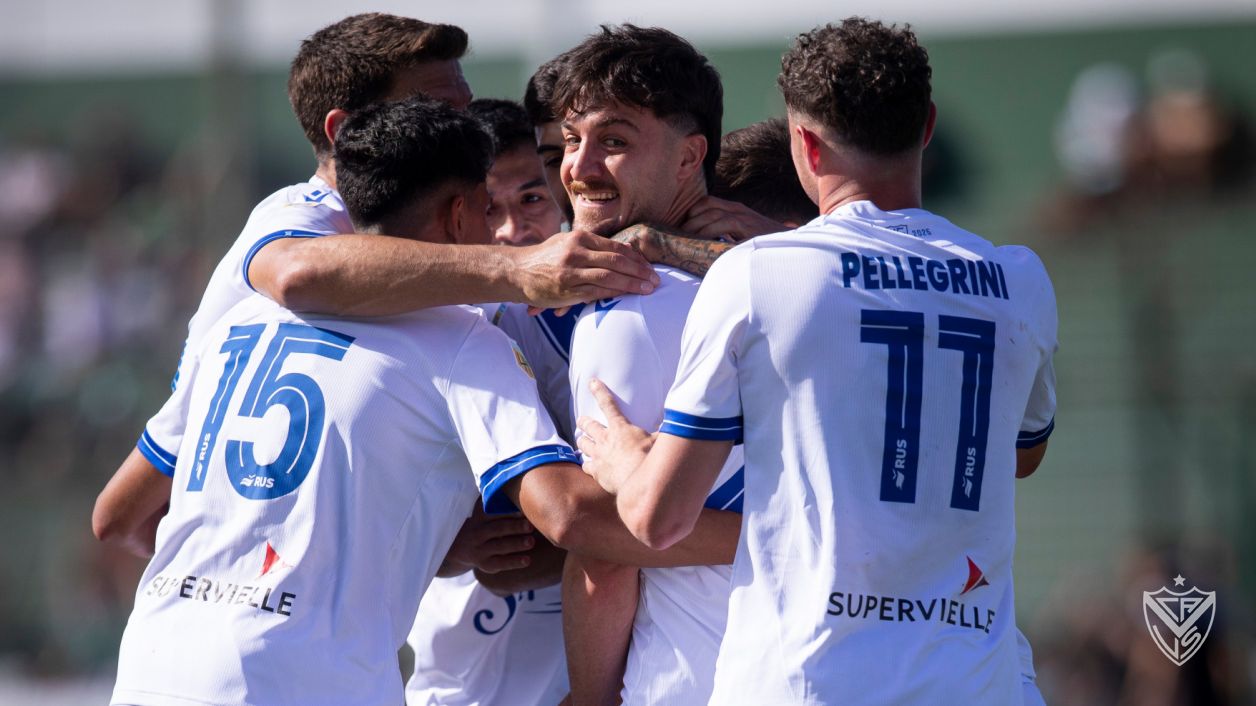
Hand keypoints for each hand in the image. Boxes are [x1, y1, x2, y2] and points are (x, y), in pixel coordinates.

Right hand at [438, 503, 537, 576]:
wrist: (458, 549)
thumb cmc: (480, 525)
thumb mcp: (481, 512)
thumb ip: (495, 501)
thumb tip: (516, 480)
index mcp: (478, 517)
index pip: (492, 513)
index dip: (508, 512)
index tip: (523, 511)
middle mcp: (477, 533)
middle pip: (497, 529)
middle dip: (514, 527)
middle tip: (530, 526)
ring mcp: (479, 550)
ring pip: (499, 546)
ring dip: (516, 544)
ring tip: (531, 542)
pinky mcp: (484, 564)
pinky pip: (500, 564)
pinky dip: (514, 562)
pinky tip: (527, 560)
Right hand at [510, 230, 658, 307]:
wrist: (516, 271)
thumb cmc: (546, 258)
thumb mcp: (567, 243)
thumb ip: (594, 246)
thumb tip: (625, 251)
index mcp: (580, 238)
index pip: (616, 247)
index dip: (637, 259)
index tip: (650, 267)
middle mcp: (577, 251)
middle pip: (617, 260)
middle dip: (640, 271)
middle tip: (656, 280)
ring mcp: (572, 270)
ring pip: (610, 276)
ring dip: (633, 284)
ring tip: (648, 289)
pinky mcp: (567, 289)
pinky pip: (597, 291)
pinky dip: (615, 293)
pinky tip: (628, 296)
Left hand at [575, 378, 654, 495]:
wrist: (637, 482)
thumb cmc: (649, 459)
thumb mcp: (659, 440)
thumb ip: (665, 430)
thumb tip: (681, 420)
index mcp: (620, 427)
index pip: (608, 404)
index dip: (599, 391)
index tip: (592, 382)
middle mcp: (606, 439)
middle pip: (588, 425)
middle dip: (584, 421)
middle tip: (581, 420)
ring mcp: (599, 455)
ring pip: (583, 443)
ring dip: (582, 440)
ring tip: (582, 440)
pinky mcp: (596, 471)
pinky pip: (586, 464)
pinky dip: (587, 463)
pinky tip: (588, 464)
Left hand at [681, 195, 785, 241]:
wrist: (789, 247)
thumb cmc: (765, 245)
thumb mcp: (744, 236)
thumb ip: (728, 235)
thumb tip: (709, 245)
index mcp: (736, 210)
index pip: (708, 202)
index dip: (693, 212)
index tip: (684, 226)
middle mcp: (738, 209)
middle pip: (707, 206)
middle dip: (690, 220)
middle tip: (678, 235)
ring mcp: (744, 216)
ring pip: (712, 214)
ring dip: (696, 226)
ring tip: (685, 239)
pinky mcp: (748, 226)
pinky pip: (724, 223)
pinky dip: (709, 231)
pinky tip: (702, 241)